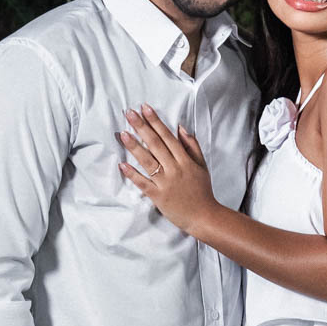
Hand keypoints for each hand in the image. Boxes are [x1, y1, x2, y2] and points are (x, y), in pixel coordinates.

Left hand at [118, 104, 218, 235]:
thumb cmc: (202, 191)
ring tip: (122, 133)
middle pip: (156, 144)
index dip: (156, 122)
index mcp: (185, 160)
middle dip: (142, 127)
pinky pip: (143, 183)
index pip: (168, 137)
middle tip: (129, 113)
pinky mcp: (158, 196)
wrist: (204, 217)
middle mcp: (175, 169)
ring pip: (148, 161)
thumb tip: (181, 128)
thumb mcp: (202, 165)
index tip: (145, 108)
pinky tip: (122, 164)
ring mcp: (165, 183)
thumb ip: (192, 146)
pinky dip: (133, 174)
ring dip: (134, 147)